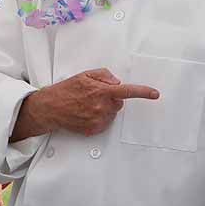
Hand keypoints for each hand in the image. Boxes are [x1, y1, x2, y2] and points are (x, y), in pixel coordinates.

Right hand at [34, 68, 158, 135]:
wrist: (50, 108)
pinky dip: (98, 119)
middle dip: (111, 99)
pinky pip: (104, 123)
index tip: (154, 94)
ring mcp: (97, 120)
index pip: (127, 91)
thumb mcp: (84, 75)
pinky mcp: (93, 130)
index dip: (143, 92)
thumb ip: (104, 75)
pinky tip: (85, 114)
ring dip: (104, 109)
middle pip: (119, 103)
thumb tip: (116, 82)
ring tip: (87, 105)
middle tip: (95, 96)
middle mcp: (101, 106)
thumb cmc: (66, 91)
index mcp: (101, 91)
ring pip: (112, 113)